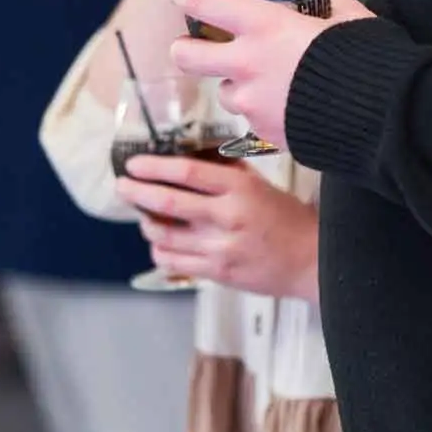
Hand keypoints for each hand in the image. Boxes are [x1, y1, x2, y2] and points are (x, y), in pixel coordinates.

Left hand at [114, 155, 320, 299]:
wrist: (310, 261)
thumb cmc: (286, 219)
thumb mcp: (260, 185)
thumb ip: (227, 172)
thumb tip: (190, 158)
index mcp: (239, 189)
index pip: (187, 172)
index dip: (155, 167)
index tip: (135, 165)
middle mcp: (227, 217)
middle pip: (168, 203)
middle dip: (137, 193)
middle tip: (122, 186)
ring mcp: (220, 248)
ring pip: (164, 236)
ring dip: (146, 224)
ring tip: (144, 216)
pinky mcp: (217, 272)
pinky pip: (174, 261)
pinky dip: (160, 251)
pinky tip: (161, 244)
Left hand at [168, 0, 372, 151]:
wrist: (384, 117)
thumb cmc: (369, 59)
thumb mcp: (350, 19)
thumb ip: (331, 9)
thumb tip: (330, 3)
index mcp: (266, 26)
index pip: (207, 3)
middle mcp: (249, 64)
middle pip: (186, 56)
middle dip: (184, 49)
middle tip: (192, 46)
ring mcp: (253, 103)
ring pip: (225, 93)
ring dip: (238, 87)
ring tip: (266, 84)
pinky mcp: (265, 134)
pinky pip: (253, 120)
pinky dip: (265, 113)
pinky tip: (291, 108)